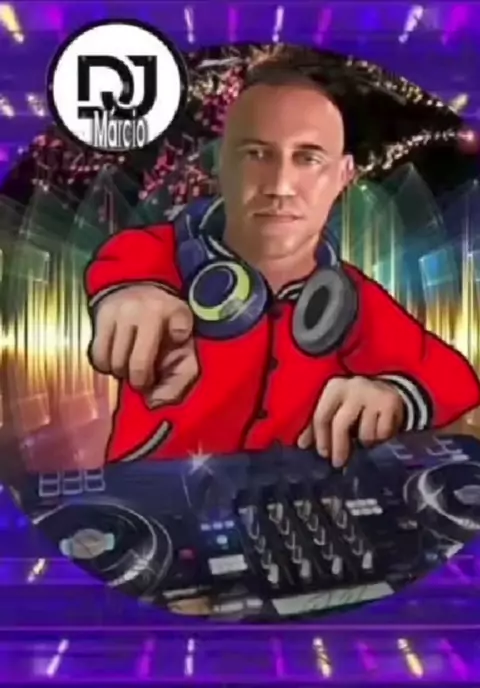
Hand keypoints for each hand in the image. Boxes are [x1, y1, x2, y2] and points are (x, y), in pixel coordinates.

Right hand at [89, 285, 198, 403]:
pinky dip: (105, 364)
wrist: (140, 285)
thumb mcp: (185, 343)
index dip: (163, 373)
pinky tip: (114, 358)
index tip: (160, 373)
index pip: (174, 348)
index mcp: (173, 314)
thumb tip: (154, 402)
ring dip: (121, 372)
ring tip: (128, 366)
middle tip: (142, 378)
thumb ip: (180, 376)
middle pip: (137, 365)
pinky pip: (98, 354)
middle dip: (139, 380)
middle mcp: (144, 311)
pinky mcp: (101, 315)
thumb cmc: (168, 323)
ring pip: (115, 362)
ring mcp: (120, 312)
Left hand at [297, 376, 404, 467]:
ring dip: (364, 442)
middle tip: (338, 462)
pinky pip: (382, 433)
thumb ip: (319, 425)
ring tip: (365, 439)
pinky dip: (380, 439)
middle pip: (341, 424)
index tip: (323, 454)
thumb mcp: (335, 408)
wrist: (387, 392)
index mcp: (334, 387)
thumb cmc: (353, 404)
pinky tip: (379, 434)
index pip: (322, 416)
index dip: (321, 438)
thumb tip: (302, 444)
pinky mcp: (390, 403)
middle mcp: (352, 387)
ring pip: (364, 433)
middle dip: (339, 447)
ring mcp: (373, 394)